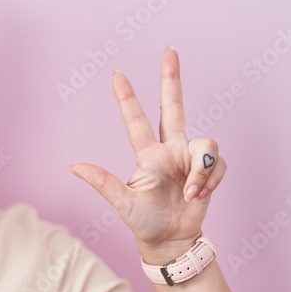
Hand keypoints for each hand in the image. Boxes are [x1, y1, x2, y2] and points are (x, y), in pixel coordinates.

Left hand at [69, 47, 226, 263]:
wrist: (171, 240)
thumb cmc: (144, 222)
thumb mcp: (122, 204)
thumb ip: (103, 183)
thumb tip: (73, 166)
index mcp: (147, 155)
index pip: (136, 120)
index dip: (127, 98)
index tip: (116, 74)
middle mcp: (170, 150)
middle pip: (172, 107)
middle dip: (171, 79)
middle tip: (169, 50)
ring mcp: (190, 158)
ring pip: (205, 144)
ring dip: (202, 170)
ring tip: (192, 192)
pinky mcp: (210, 170)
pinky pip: (217, 164)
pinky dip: (210, 181)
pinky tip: (199, 196)